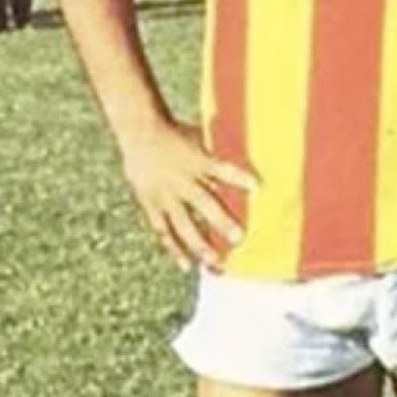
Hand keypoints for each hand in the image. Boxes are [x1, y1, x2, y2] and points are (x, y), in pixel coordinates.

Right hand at [121, 121, 256, 271]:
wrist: (139, 131)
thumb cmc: (175, 133)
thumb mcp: (198, 138)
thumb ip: (216, 156)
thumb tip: (243, 165)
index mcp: (197, 160)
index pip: (222, 168)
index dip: (238, 177)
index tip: (257, 186)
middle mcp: (182, 179)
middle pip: (204, 203)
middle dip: (221, 221)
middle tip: (238, 238)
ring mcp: (165, 194)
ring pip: (183, 224)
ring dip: (200, 244)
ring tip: (215, 262)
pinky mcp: (151, 204)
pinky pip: (164, 230)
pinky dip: (174, 248)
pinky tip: (187, 265)